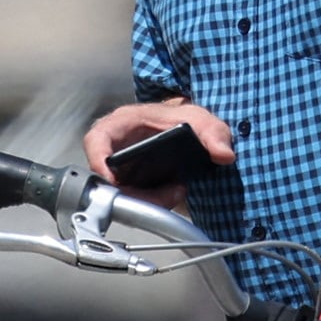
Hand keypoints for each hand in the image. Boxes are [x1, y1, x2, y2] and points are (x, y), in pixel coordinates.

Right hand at [84, 96, 232, 205]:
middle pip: (107, 176)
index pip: (96, 139)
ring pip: (120, 192)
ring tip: (176, 192)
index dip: (98, 159)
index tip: (111, 179)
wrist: (186, 130)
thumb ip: (213, 132)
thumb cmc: (181, 119)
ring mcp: (121, 166)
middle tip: (164, 195)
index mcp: (123, 123)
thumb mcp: (198, 118)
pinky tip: (173, 194)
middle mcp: (115, 146)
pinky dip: (152, 202)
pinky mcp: (130, 182)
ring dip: (147, 200)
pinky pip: (133, 199)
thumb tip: (224, 153)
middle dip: (134, 192)